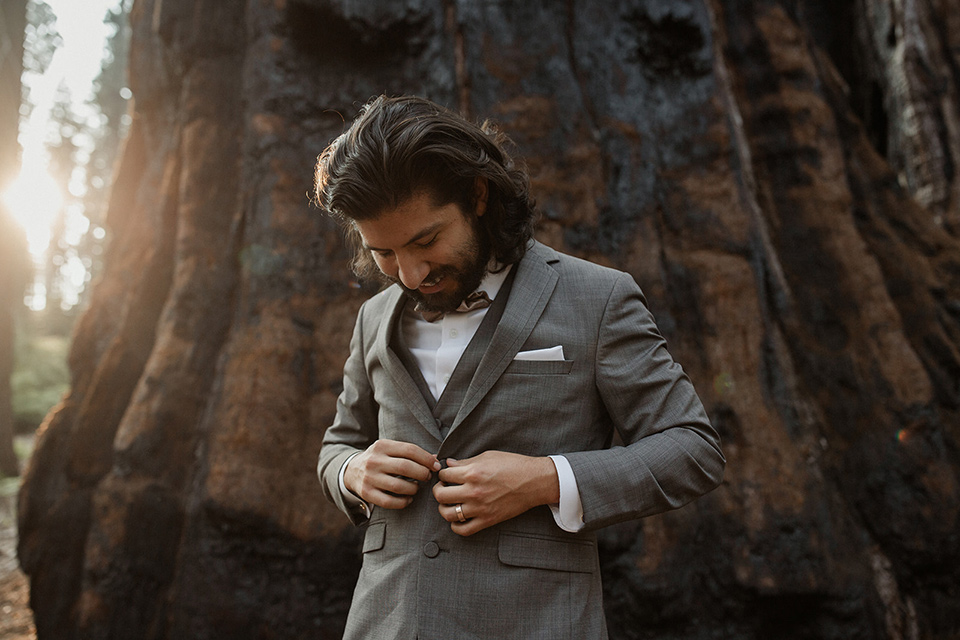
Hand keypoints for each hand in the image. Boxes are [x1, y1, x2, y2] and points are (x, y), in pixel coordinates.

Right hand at [344, 439, 440, 508]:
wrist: (351, 471)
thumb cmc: (378, 459)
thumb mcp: (389, 449)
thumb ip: (409, 453)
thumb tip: (435, 459)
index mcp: (382, 446)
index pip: (410, 450)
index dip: (426, 458)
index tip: (436, 466)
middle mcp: (374, 461)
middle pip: (405, 467)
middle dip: (422, 473)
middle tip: (428, 477)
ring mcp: (369, 477)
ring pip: (398, 486)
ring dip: (414, 488)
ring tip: (417, 487)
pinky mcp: (366, 493)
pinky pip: (389, 501)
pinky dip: (403, 502)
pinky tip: (408, 499)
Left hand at [432, 451, 559, 535]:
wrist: (534, 481)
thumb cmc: (513, 465)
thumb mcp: (488, 456)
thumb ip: (466, 461)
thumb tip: (448, 464)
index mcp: (473, 472)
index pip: (444, 475)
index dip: (442, 473)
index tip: (447, 475)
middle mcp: (474, 491)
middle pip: (441, 496)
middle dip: (439, 491)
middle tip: (444, 488)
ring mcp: (480, 508)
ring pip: (448, 514)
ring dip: (444, 509)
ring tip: (449, 503)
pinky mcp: (488, 520)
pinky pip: (463, 530)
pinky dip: (456, 526)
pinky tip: (459, 518)